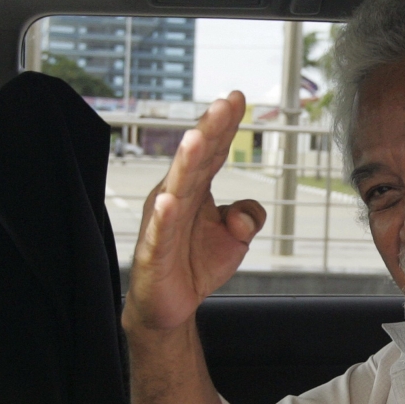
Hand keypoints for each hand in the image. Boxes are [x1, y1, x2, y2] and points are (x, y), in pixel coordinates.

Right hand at [123, 91, 264, 333]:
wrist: (170, 305)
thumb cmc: (196, 263)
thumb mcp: (235, 238)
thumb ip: (250, 216)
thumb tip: (246, 211)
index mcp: (194, 189)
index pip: (212, 152)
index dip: (224, 126)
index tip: (236, 98)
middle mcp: (176, 198)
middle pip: (195, 161)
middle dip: (209, 131)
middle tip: (223, 105)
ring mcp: (163, 223)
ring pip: (176, 188)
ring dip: (185, 163)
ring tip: (196, 138)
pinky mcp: (154, 252)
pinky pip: (160, 232)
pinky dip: (163, 217)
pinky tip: (167, 201)